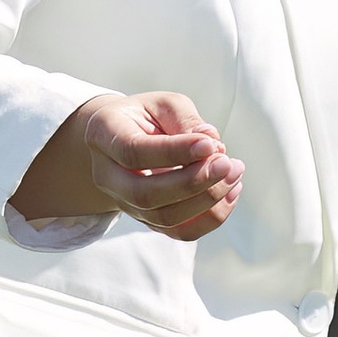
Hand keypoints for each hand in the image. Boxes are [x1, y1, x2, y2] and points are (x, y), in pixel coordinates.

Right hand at [11, 92, 242, 239]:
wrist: (127, 141)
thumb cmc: (148, 118)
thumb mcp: (164, 104)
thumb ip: (186, 119)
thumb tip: (213, 142)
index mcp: (103, 135)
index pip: (134, 151)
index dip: (175, 152)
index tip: (211, 144)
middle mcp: (107, 175)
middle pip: (145, 194)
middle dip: (193, 182)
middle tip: (227, 163)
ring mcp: (126, 203)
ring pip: (165, 217)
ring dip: (208, 200)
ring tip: (234, 172)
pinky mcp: (149, 220)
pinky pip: (181, 231)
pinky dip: (212, 217)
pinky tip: (231, 192)